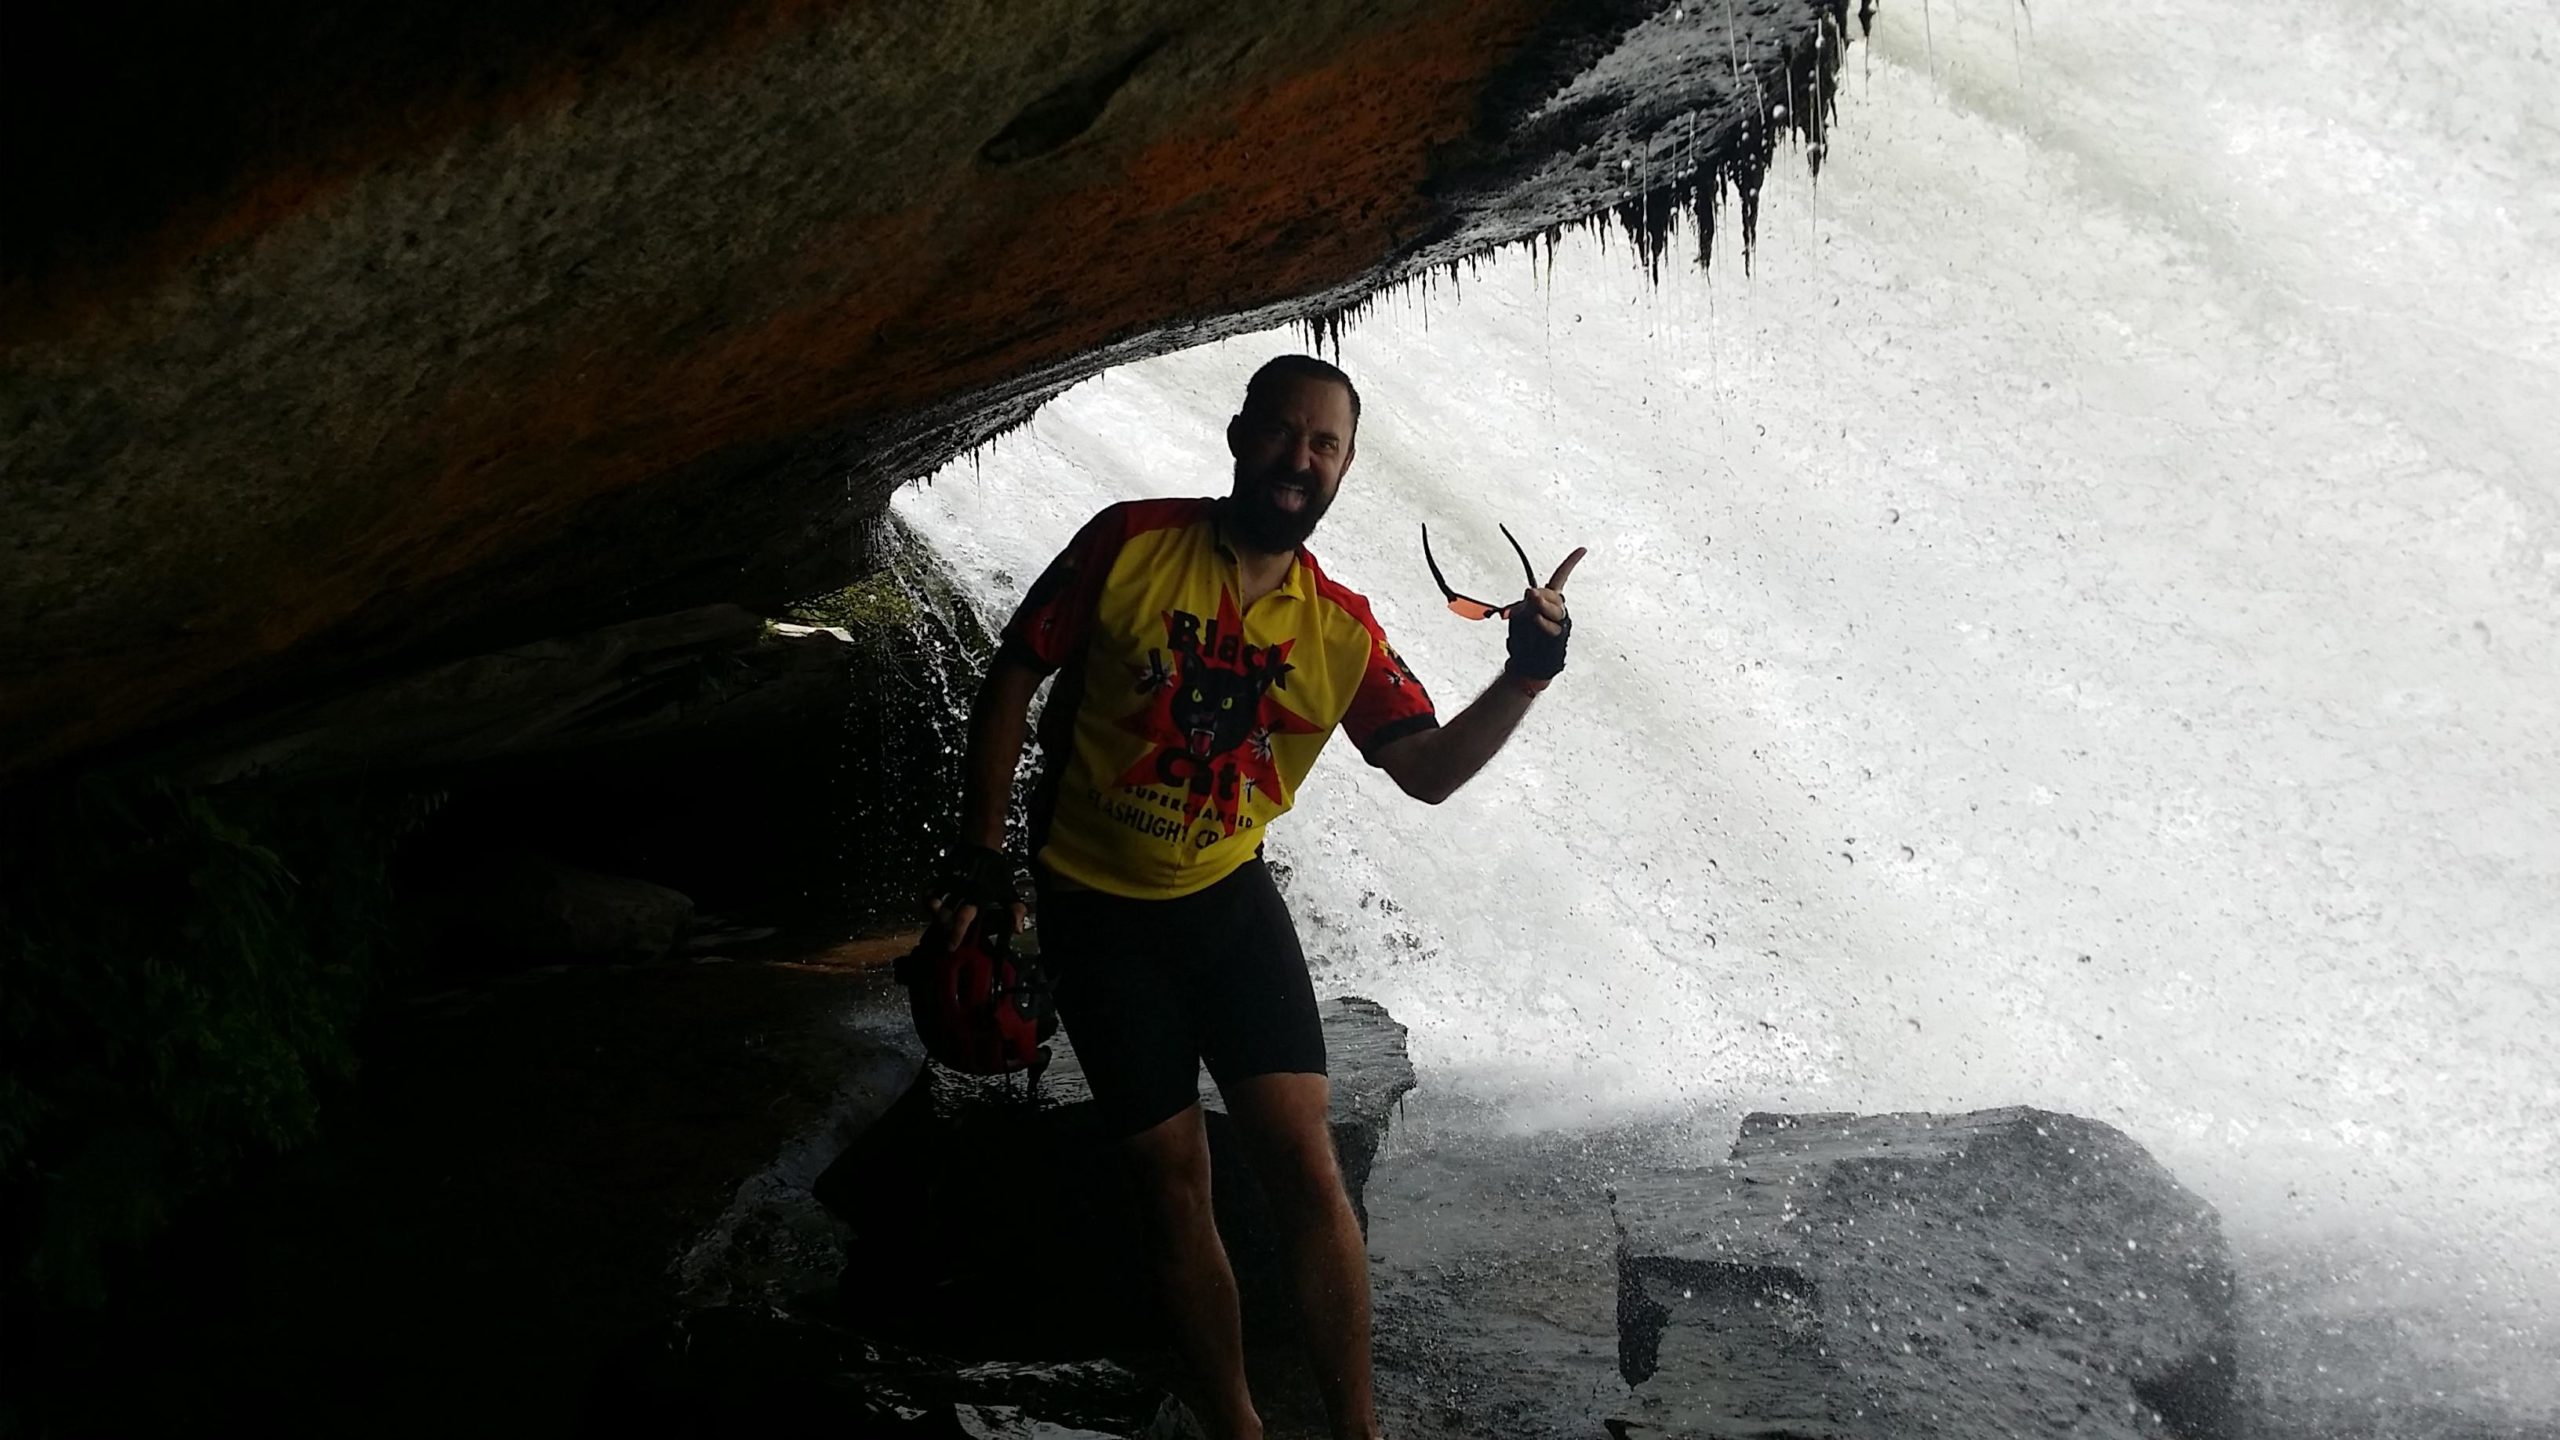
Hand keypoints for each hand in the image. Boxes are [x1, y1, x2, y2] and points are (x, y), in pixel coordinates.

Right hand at [923, 843, 1026, 951]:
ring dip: (935, 914)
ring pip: (934, 902)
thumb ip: (1014, 910)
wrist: (982, 844)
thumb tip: (1018, 931)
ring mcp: (948, 882)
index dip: (956, 933)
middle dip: (944, 926)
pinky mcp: (940, 876)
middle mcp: (960, 889)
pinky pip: (929, 891)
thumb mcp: (1007, 890)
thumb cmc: (996, 871)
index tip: (951, 947)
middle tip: (947, 935)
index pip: (963, 918)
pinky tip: (934, 908)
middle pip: (944, 913)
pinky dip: (928, 901)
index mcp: (977, 895)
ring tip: (940, 920)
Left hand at [1506, 546, 1586, 681]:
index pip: (1561, 577)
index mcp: (1549, 599)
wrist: (1529, 662)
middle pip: (1554, 594)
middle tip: (1530, 597)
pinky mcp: (1559, 635)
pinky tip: (1536, 619)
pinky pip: (1552, 625)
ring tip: (1532, 610)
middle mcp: (1558, 608)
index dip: (1571, 563)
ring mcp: (1560, 621)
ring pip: (1555, 609)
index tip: (1582, 550)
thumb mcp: (1521, 614)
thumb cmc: (1524, 637)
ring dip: (1542, 607)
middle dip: (1541, 595)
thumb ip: (1527, 602)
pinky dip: (1543, 622)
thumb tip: (1532, 593)